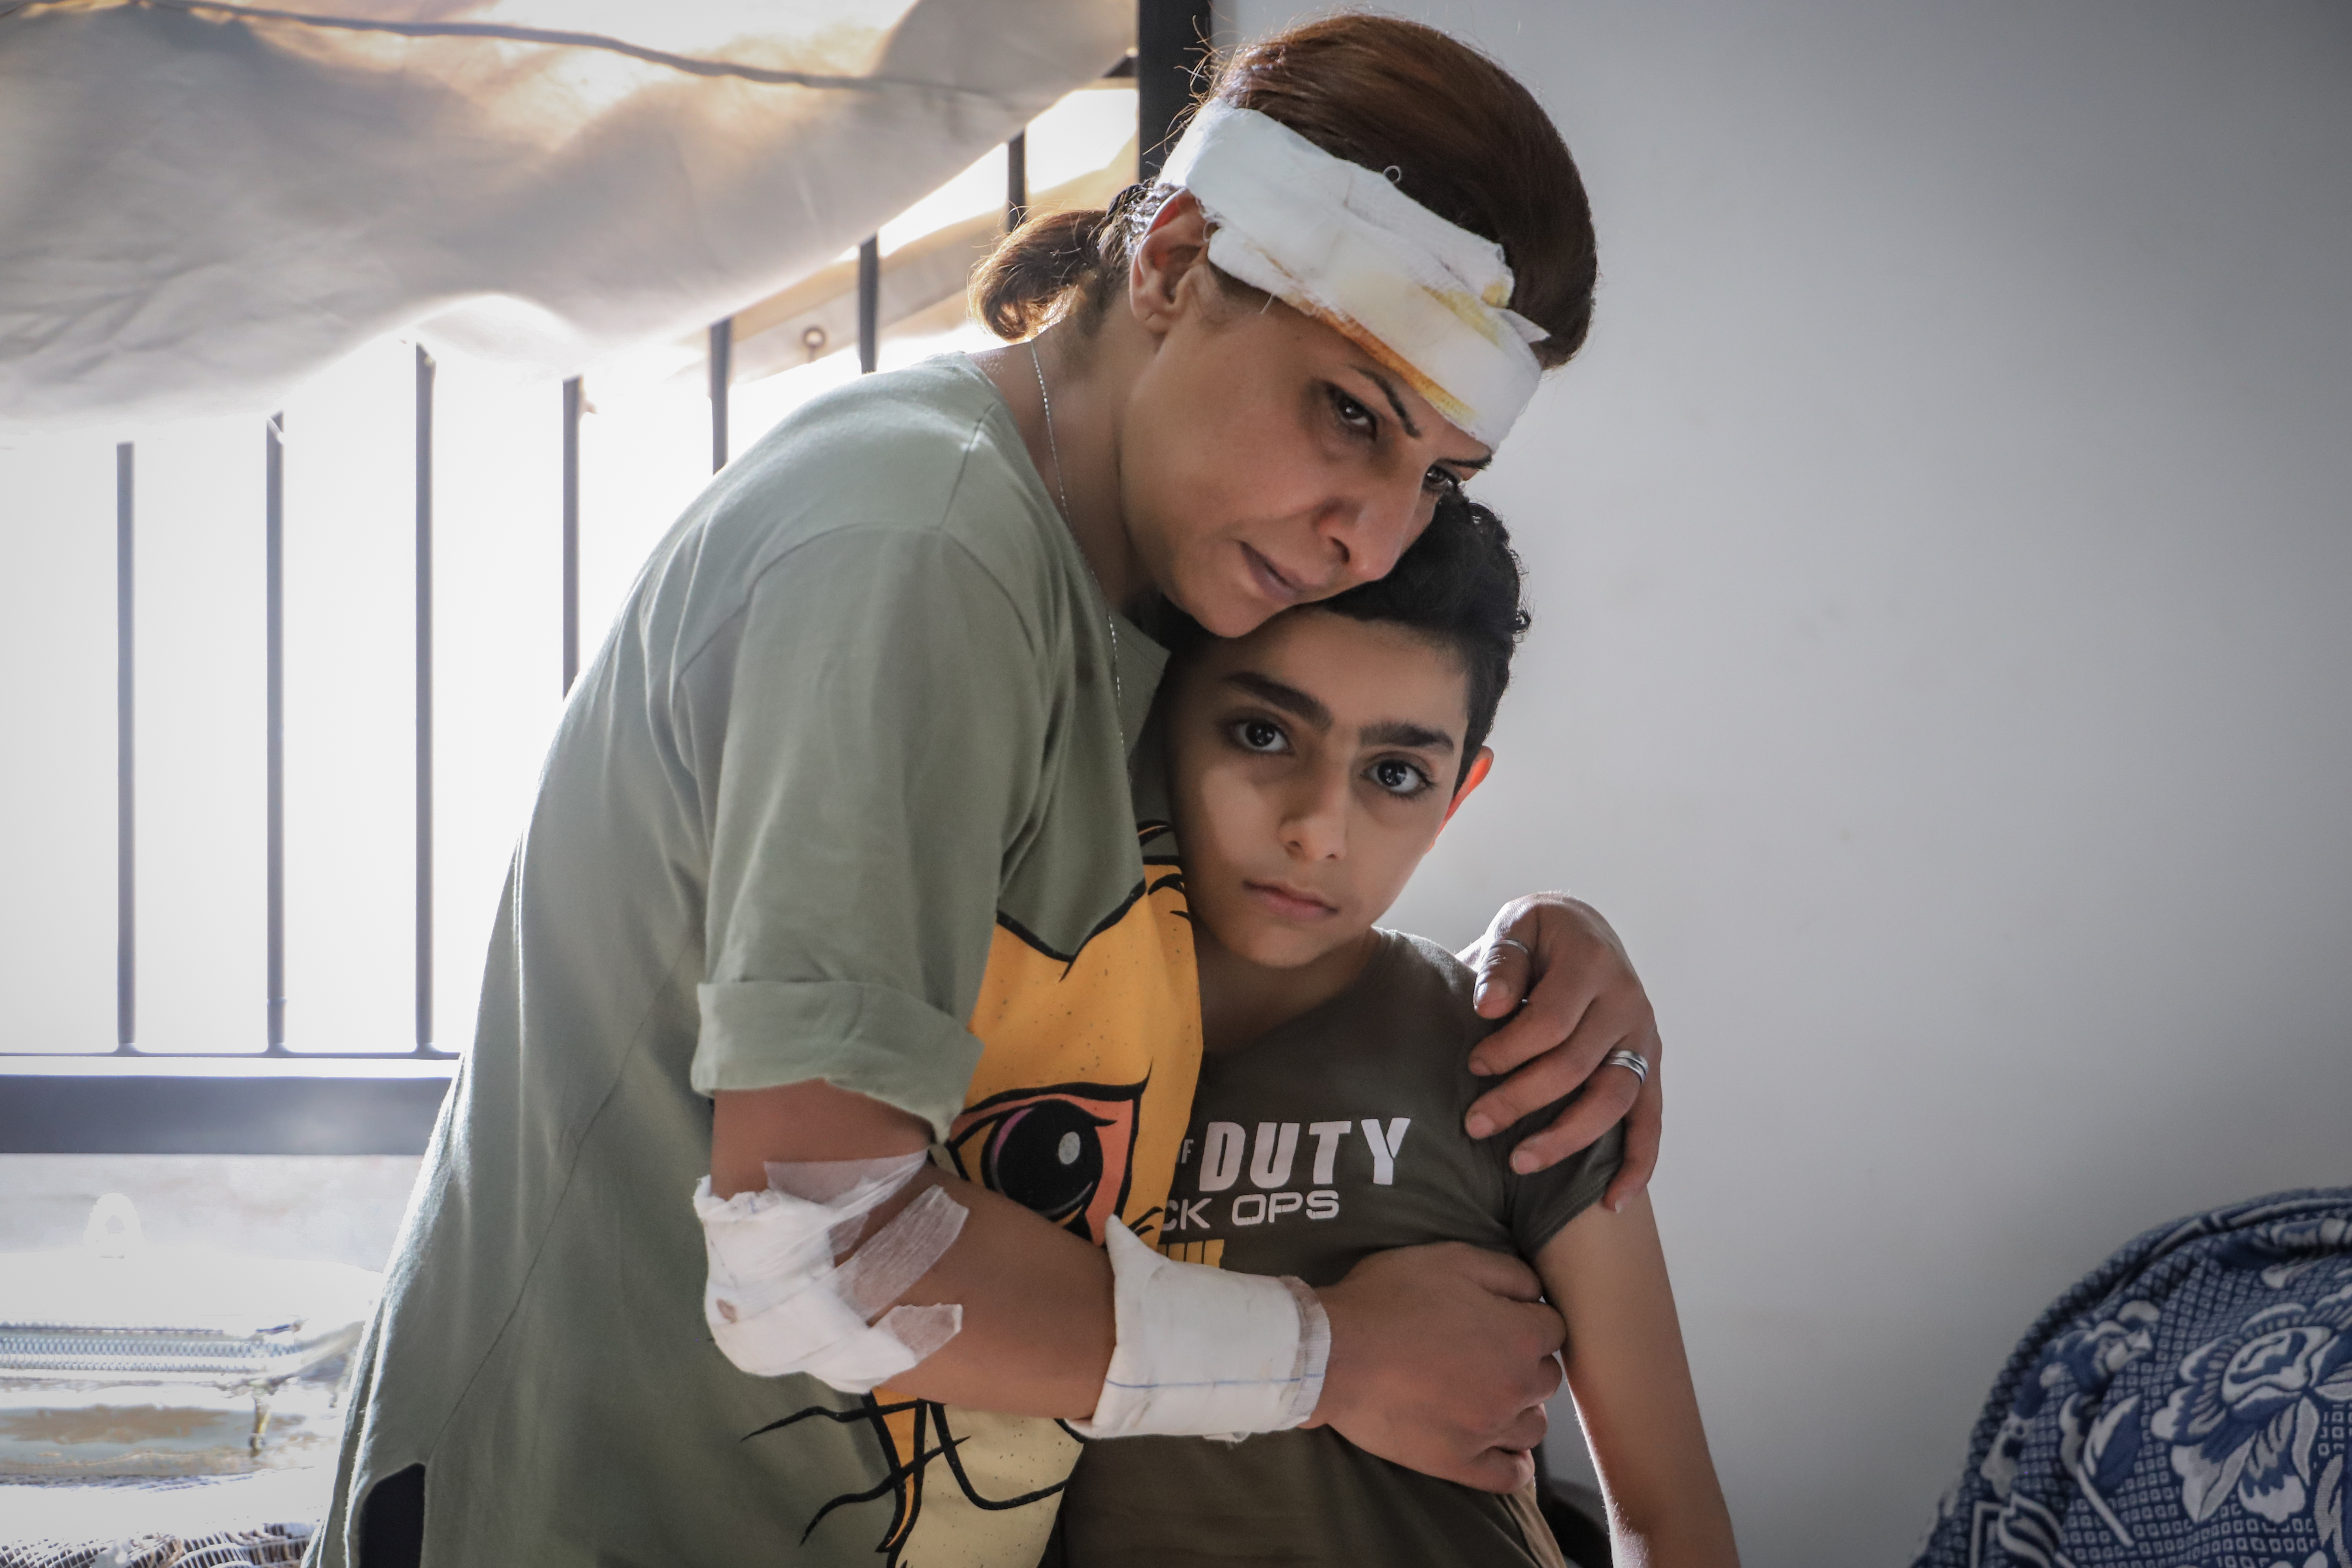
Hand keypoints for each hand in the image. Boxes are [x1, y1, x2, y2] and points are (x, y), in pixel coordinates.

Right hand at [1308, 1243, 1564, 1492]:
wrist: (1334, 1353)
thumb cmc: (1390, 1299)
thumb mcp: (1451, 1259)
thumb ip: (1507, 1272)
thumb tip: (1534, 1291)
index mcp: (1519, 1335)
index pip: (1554, 1327)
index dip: (1527, 1316)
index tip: (1501, 1316)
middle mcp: (1516, 1386)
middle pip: (1546, 1377)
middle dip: (1525, 1361)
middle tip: (1488, 1352)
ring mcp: (1489, 1429)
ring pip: (1534, 1426)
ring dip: (1520, 1409)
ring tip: (1490, 1396)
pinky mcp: (1460, 1463)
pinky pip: (1509, 1476)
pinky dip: (1514, 1464)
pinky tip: (1503, 1449)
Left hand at [1457, 893, 1662, 1207]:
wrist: (1584, 930)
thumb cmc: (1539, 937)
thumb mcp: (1515, 929)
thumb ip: (1501, 963)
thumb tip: (1488, 1005)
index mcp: (1592, 964)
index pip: (1549, 1021)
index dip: (1508, 1049)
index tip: (1472, 1065)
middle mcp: (1628, 1002)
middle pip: (1577, 1066)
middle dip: (1521, 1100)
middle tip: (1475, 1125)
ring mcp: (1644, 1038)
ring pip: (1614, 1100)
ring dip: (1567, 1138)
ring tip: (1519, 1163)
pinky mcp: (1650, 1066)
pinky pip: (1651, 1121)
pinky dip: (1637, 1164)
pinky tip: (1612, 1201)